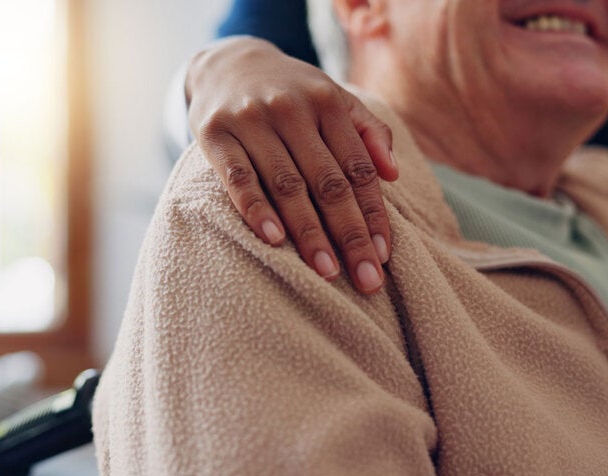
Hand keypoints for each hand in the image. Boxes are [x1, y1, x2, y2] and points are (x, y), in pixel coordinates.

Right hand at [186, 37, 397, 293]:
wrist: (228, 63)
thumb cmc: (293, 94)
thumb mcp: (334, 99)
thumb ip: (368, 130)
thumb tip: (393, 173)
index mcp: (328, 102)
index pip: (358, 168)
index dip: (373, 214)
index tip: (383, 256)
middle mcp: (292, 109)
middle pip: (328, 182)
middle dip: (350, 235)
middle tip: (366, 279)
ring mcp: (251, 120)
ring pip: (287, 185)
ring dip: (309, 232)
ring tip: (327, 271)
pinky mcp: (214, 133)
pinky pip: (238, 178)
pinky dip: (256, 209)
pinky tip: (275, 240)